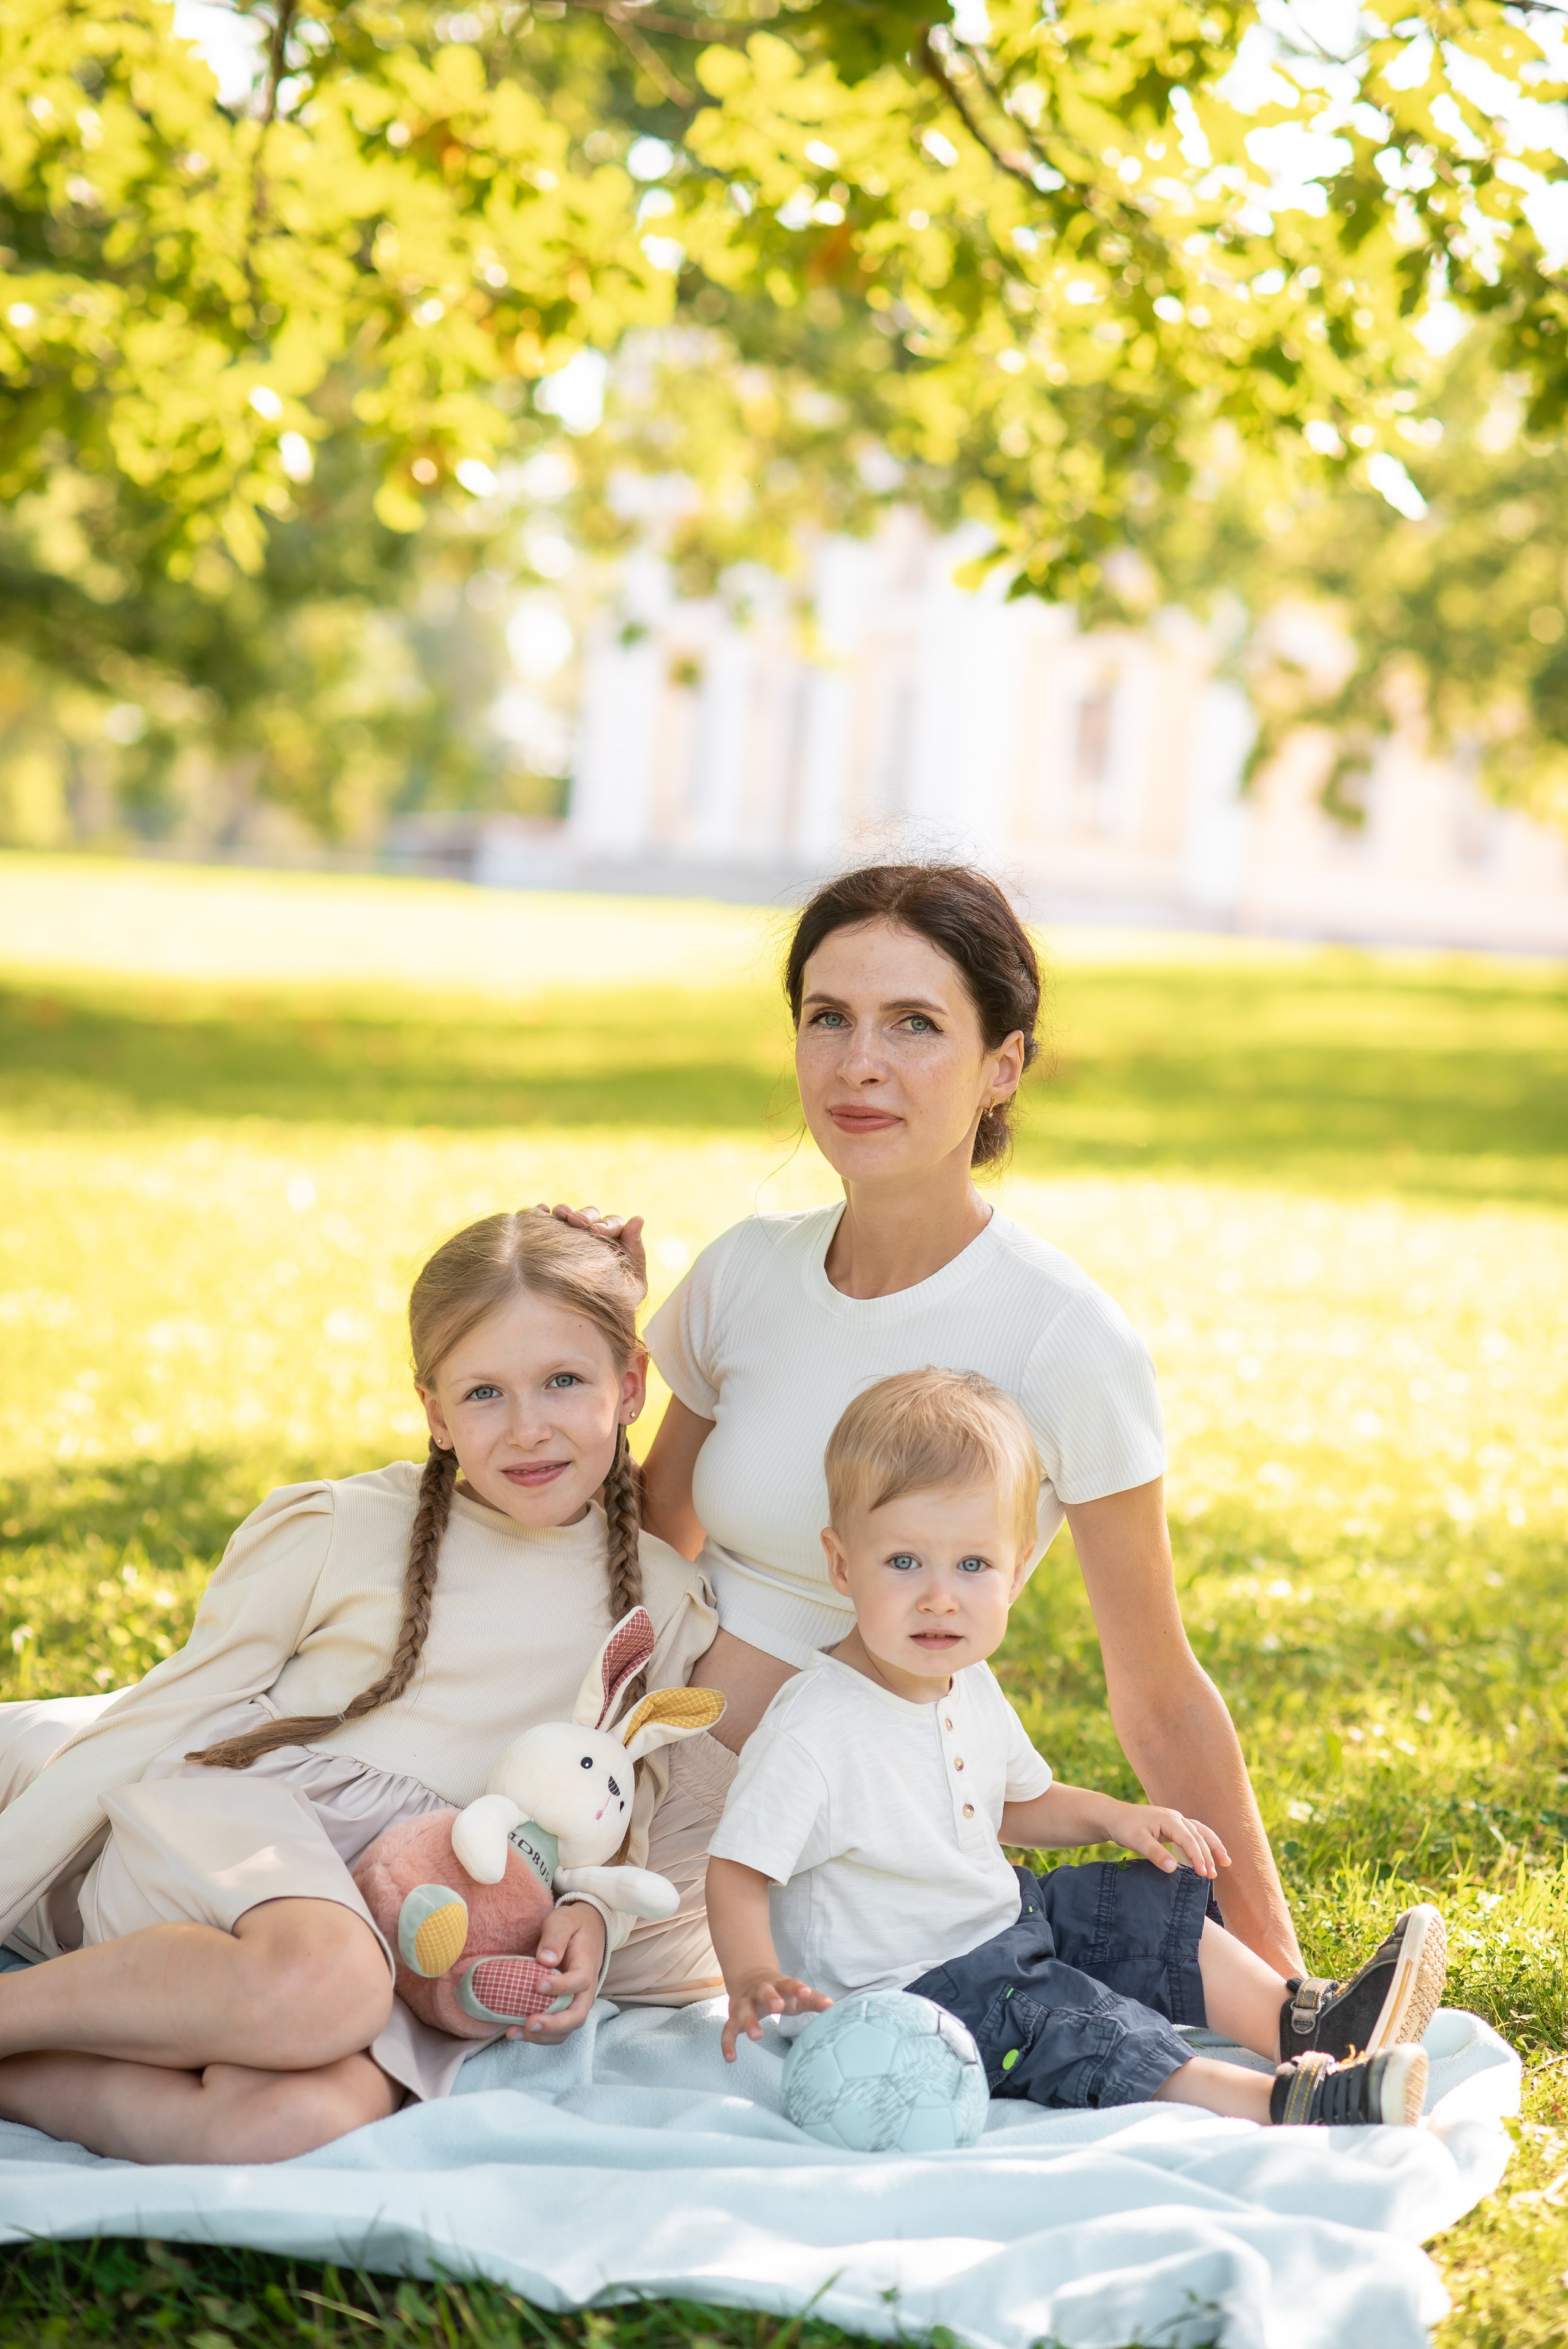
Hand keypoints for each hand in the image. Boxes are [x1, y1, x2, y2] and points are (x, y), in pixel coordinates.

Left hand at [511, 1901, 606, 2041]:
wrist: (588, 1930)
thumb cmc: (573, 1925)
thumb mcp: (563, 1921)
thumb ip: (555, 1937)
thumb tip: (545, 1960)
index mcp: (586, 1965)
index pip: (580, 1981)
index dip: (561, 1987)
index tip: (537, 1984)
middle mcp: (586, 1990)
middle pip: (577, 2015)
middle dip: (553, 2024)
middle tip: (529, 2023)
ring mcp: (577, 2001)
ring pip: (567, 2029)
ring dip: (542, 2036)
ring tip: (514, 2032)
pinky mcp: (566, 2008)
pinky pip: (557, 2030)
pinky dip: (539, 2037)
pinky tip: (516, 2032)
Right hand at [537, 1204, 646, 1296]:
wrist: (592, 1322)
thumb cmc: (617, 1303)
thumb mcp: (633, 1282)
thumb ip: (636, 1250)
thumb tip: (638, 1217)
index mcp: (615, 1241)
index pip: (612, 1224)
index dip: (606, 1224)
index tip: (598, 1231)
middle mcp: (593, 1235)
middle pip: (590, 1217)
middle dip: (584, 1216)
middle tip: (576, 1221)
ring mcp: (572, 1236)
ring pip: (569, 1216)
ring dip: (565, 1211)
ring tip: (559, 1214)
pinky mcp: (552, 1241)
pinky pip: (548, 1222)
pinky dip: (544, 1214)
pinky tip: (542, 1211)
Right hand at [721, 1972, 831, 2061]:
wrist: (749, 1977)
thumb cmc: (779, 1991)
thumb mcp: (795, 1993)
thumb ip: (813, 2000)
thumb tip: (833, 2007)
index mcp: (777, 1985)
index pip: (788, 1984)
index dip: (796, 1988)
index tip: (806, 1992)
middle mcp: (759, 1991)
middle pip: (763, 1992)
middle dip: (770, 1998)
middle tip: (777, 2007)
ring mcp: (744, 2003)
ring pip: (743, 2010)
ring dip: (749, 2021)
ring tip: (757, 2036)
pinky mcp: (733, 2016)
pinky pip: (728, 2029)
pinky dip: (727, 2043)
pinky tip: (730, 2059)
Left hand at [1101, 1799, 1230, 1879]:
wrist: (1114, 1817)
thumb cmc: (1124, 1827)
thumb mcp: (1137, 1841)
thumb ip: (1155, 1853)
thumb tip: (1173, 1868)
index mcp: (1169, 1819)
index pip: (1189, 1839)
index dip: (1198, 1856)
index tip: (1203, 1873)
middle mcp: (1176, 1818)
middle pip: (1198, 1836)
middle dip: (1208, 1855)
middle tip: (1213, 1876)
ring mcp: (1175, 1821)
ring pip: (1200, 1832)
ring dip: (1213, 1846)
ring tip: (1226, 1862)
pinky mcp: (1173, 1827)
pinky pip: (1193, 1834)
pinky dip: (1203, 1844)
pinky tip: (1209, 1855)